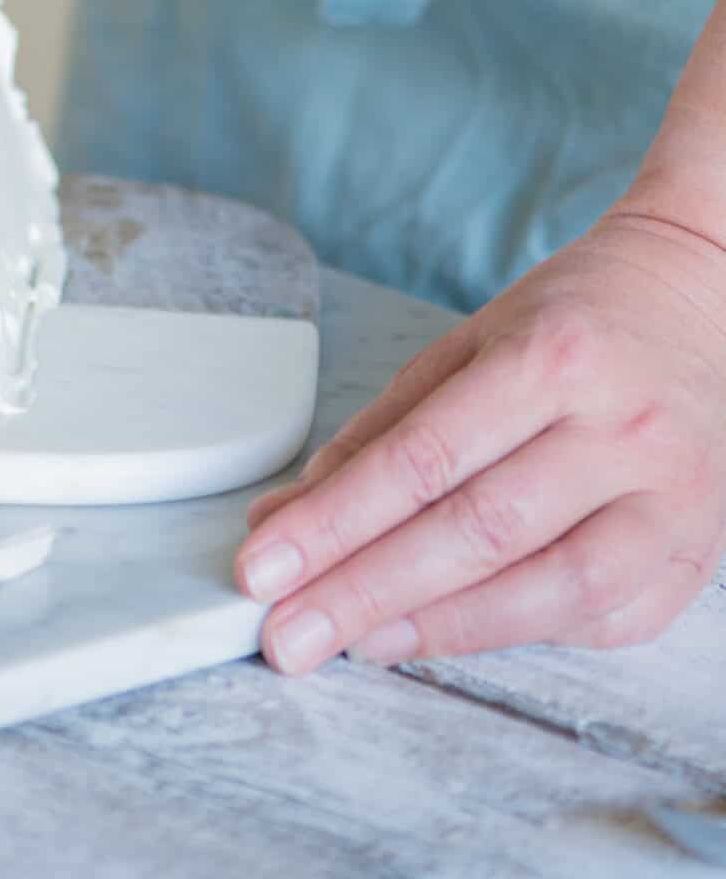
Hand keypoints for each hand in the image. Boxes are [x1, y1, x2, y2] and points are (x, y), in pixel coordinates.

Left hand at [236, 207, 725, 671]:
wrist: (697, 303)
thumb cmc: (573, 321)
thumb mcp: (468, 343)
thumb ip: (380, 431)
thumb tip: (287, 516)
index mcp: (553, 356)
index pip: (424, 458)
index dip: (335, 523)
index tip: (263, 565)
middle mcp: (620, 427)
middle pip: (476, 532)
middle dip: (365, 591)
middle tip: (285, 633)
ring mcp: (669, 498)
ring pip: (541, 591)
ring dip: (432, 628)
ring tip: (350, 641)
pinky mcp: (690, 556)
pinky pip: (591, 618)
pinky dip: (505, 634)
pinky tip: (437, 634)